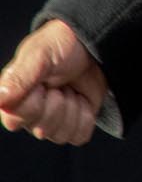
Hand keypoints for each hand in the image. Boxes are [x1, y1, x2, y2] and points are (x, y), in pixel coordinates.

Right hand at [0, 20, 107, 144]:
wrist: (92, 44)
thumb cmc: (60, 45)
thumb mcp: (39, 54)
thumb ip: (19, 77)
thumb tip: (0, 99)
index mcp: (12, 99)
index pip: (16, 119)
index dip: (34, 103)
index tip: (43, 84)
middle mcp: (29, 115)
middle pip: (42, 131)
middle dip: (57, 104)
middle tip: (60, 84)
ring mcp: (52, 122)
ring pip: (61, 135)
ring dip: (73, 109)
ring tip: (70, 88)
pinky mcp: (74, 124)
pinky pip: (79, 136)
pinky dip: (85, 117)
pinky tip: (82, 99)